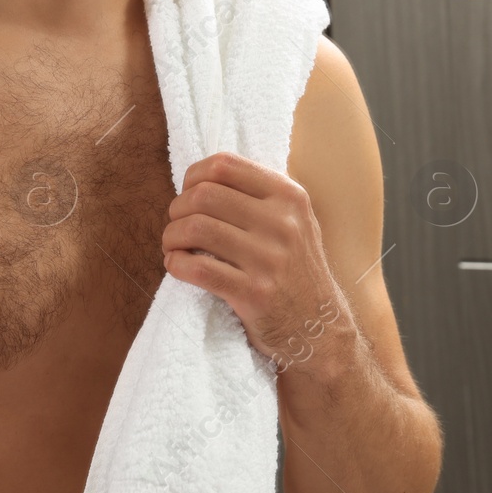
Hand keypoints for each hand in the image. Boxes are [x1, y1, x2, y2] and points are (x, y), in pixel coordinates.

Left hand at [162, 152, 348, 371]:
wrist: (319, 327)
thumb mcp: (295, 220)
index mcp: (289, 196)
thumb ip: (259, 195)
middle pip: (204, 195)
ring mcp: (269, 259)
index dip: (193, 176)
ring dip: (171, 236)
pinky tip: (176, 266)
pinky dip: (176, 264)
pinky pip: (198, 269)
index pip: (224, 165)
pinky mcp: (254, 293)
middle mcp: (282, 223)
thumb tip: (202, 178)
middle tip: (176, 225)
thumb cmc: (296, 269)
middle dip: (177, 209)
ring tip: (173, 247)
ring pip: (196, 228)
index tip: (188, 194)